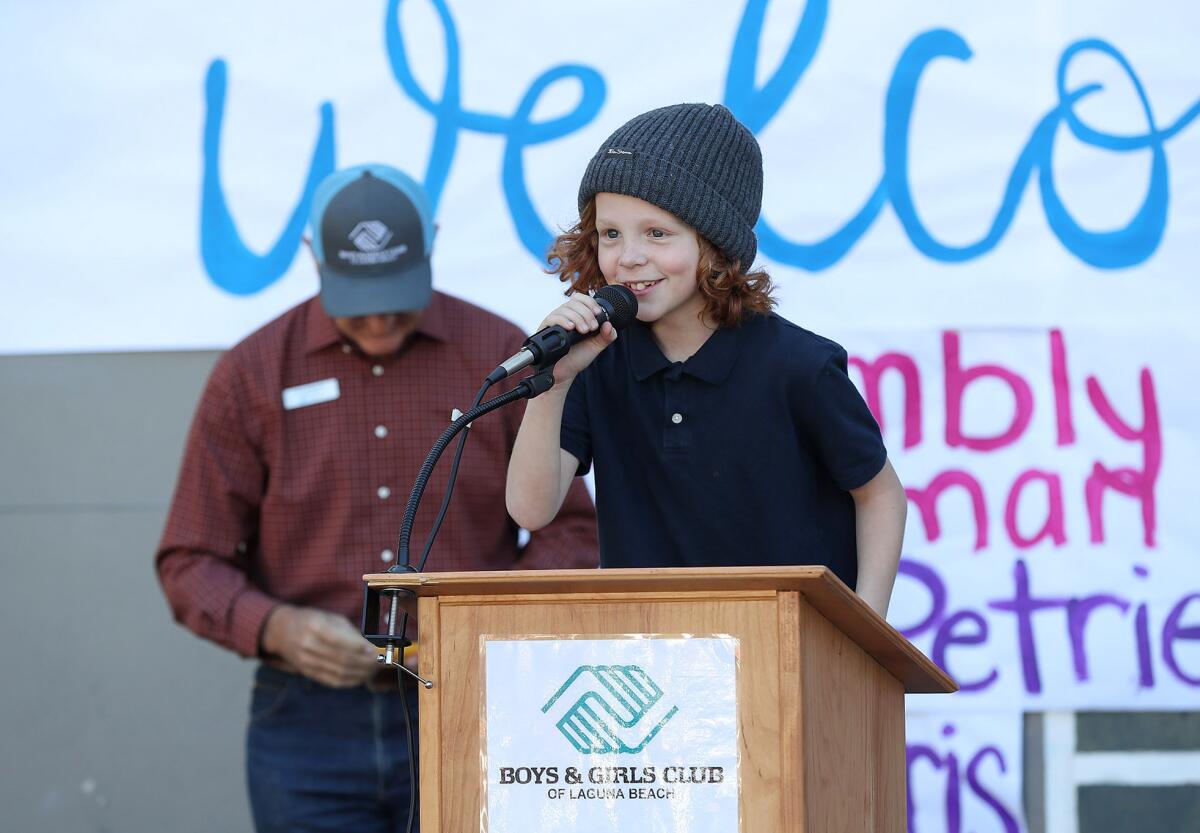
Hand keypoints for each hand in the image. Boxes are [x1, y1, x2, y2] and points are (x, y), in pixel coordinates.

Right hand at [260, 605, 379, 687]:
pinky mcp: (308, 673)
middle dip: (365, 662)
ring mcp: (306, 662)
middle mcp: (308, 645)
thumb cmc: (310, 621)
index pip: (339, 640)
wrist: (281, 631)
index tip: (375, 649)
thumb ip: (349, 632)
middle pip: (341, 659)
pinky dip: (350, 681)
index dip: (359, 647)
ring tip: (374, 669)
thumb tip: (369, 646)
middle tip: (380, 661)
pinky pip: (332, 681)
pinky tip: (362, 677)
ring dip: (361, 673)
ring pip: (339, 672)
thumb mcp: (329, 618)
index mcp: (314, 626)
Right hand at [539, 294, 618, 385]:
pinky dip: (563, 321)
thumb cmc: (579, 357)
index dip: (590, 302)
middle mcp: (565, 316)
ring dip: (577, 318)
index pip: (581, 298)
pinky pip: (552, 318)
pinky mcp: (546, 329)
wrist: (566, 372)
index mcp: (577, 315)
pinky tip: (571, 328)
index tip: (598, 313)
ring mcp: (555, 321)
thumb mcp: (597, 345)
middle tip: (592, 328)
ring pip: (565, 309)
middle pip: (574, 302)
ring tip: (584, 331)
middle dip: (586, 313)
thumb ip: (607, 336)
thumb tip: (609, 324)